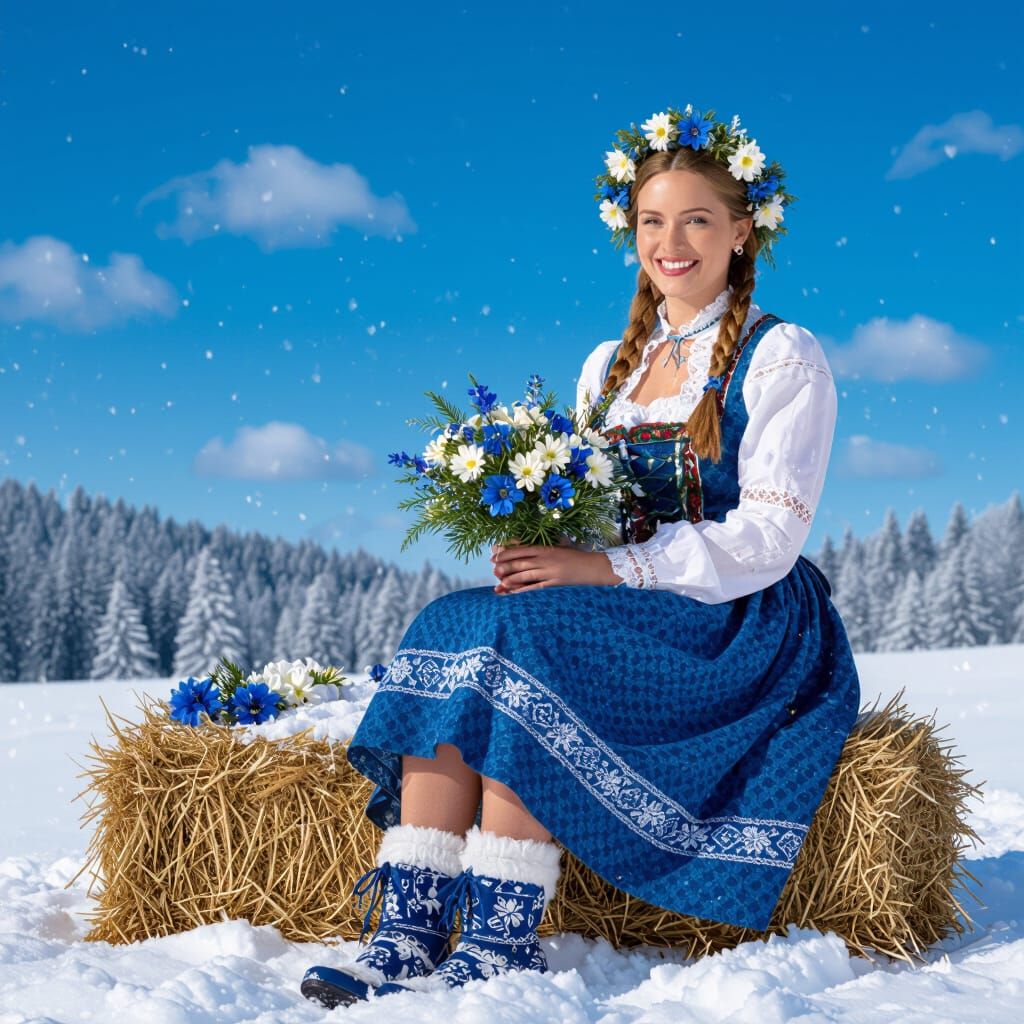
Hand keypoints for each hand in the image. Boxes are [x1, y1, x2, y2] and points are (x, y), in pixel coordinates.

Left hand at [489, 537, 619, 593]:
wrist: (592, 566)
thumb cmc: (573, 556)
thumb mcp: (556, 547)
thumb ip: (539, 549)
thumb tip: (520, 551)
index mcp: (545, 548)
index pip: (520, 549)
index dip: (505, 552)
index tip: (494, 555)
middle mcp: (545, 559)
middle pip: (520, 562)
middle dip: (504, 566)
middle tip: (493, 570)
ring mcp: (549, 572)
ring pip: (525, 575)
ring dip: (511, 579)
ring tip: (500, 583)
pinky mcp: (554, 583)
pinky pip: (535, 587)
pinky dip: (523, 590)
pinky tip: (514, 592)